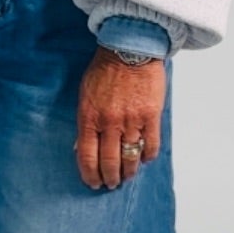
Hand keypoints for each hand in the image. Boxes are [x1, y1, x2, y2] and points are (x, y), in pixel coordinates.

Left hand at [75, 48, 165, 190]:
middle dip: (110, 178)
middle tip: (111, 184)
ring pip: (131, 158)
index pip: (87, 157)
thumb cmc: (104, 70)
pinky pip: (151, 145)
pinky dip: (148, 156)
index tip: (93, 183)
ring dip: (129, 172)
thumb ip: (85, 121)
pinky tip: (145, 159)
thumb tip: (82, 146)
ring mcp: (132, 120)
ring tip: (127, 176)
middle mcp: (110, 123)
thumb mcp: (85, 94)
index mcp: (89, 117)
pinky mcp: (151, 116)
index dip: (90, 175)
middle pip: (109, 162)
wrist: (129, 49)